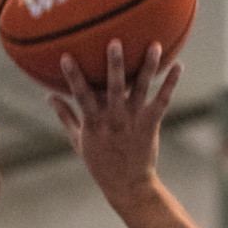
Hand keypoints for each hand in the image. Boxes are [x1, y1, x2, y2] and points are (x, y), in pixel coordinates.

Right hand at [49, 40, 181, 209]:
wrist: (128, 185)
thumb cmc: (100, 163)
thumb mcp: (78, 142)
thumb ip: (65, 116)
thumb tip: (48, 96)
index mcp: (95, 123)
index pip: (82, 97)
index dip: (74, 77)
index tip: (66, 56)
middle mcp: (115, 119)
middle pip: (114, 88)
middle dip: (114, 65)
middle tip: (115, 42)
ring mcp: (134, 120)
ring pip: (142, 90)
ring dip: (148, 67)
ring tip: (155, 46)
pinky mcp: (150, 124)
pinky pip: (162, 101)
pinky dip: (170, 84)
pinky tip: (178, 66)